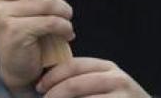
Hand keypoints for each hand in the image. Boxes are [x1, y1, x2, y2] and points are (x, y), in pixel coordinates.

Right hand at [0, 0, 74, 89]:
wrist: (17, 67)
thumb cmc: (26, 29)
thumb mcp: (24, 3)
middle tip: (61, 1)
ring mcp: (1, 15)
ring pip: (47, 3)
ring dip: (65, 12)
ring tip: (66, 20)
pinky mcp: (14, 32)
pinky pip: (50, 21)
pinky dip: (65, 27)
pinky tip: (67, 33)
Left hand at [34, 57, 148, 97]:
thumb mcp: (105, 83)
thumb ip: (84, 79)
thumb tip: (48, 81)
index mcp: (107, 68)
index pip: (74, 65)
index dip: (52, 75)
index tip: (39, 86)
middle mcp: (116, 79)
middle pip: (75, 83)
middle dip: (54, 93)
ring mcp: (121, 96)